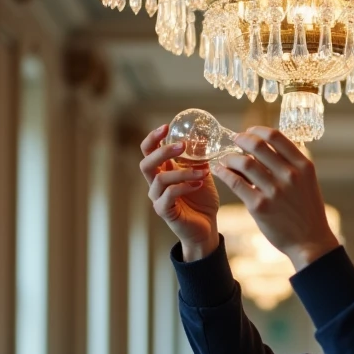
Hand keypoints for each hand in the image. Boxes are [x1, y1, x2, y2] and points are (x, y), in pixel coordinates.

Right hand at [139, 124, 219, 260]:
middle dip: (162, 151)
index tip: (166, 126)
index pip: (148, 151)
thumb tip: (204, 137)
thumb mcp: (202, 174)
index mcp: (162, 171)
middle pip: (146, 163)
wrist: (207, 226)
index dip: (153, 138)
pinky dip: (185, 186)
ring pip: (160, 179)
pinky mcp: (164, 210)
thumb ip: (199, 159)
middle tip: (182, 146)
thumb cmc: (202, 200)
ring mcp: (157, 198)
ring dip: (183, 172)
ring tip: (203, 172)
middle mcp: (155, 183)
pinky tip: (200, 184)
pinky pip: (169, 194)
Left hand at [211, 126, 340, 270]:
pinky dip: (224, 173)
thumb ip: (291, 165)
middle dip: (242, 139)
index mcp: (303, 166)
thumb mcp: (308, 182)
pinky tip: (219, 171)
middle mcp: (290, 175)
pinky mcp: (260, 206)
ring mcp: (274, 191)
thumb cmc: (307, 211)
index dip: (258, 130)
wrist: (310, 242)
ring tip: (225, 158)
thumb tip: (265, 149)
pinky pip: (236, 182)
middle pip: (258, 145)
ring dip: (230, 157)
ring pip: (244, 162)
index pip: (276, 137)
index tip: (250, 131)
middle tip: (234, 140)